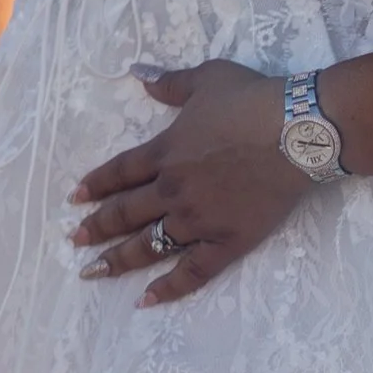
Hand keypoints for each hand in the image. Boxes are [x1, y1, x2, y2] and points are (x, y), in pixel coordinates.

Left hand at [68, 62, 316, 303]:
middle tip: (74, 241)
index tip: (75, 199)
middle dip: (95, 228)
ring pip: (148, 246)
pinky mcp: (227, 241)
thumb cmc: (254, 100)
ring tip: (93, 272)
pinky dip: (168, 288)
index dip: (95, 185)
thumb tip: (139, 73)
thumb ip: (170, 82)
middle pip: (124, 213)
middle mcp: (172, 190)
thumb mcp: (207, 78)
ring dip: (117, 260)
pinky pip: (192, 272)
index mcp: (164, 152)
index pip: (119, 172)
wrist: (298, 131)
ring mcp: (198, 220)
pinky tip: (145, 300)